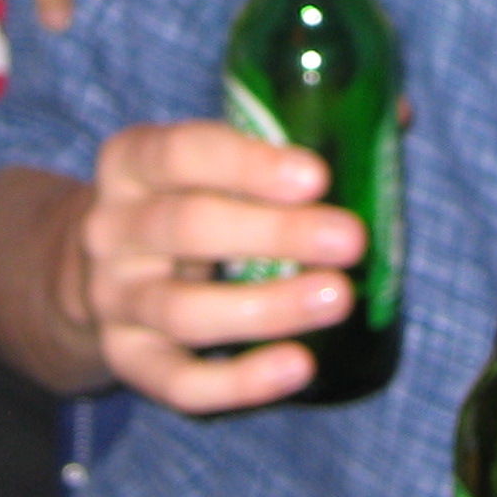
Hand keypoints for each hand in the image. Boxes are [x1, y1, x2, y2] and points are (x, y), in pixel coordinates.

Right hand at [77, 120, 365, 412]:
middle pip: (187, 227)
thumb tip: (399, 114)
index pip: (181, 152)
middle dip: (275, 234)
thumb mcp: (215, 157)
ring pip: (183, 310)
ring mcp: (113, 299)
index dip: (249, 163)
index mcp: (132, 160)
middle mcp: (111, 227)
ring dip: (266, 307)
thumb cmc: (189, 197)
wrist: (98, 269)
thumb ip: (292, 131)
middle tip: (351, 239)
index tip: (317, 176)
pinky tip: (296, 367)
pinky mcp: (126, 361)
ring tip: (339, 299)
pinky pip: (177, 382)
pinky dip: (237, 382)